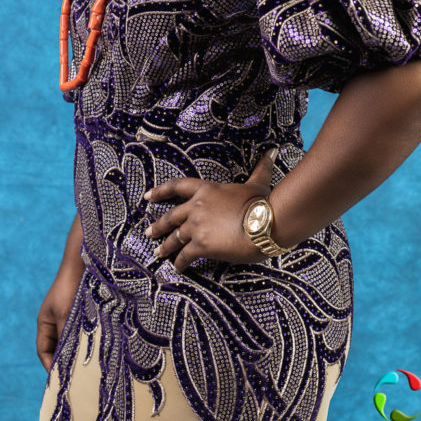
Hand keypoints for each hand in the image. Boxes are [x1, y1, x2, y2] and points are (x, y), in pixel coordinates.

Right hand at [36, 268, 80, 371]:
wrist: (81, 265)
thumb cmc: (68, 289)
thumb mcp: (65, 315)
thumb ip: (64, 336)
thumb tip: (67, 358)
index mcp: (44, 323)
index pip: (43, 350)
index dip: (49, 364)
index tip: (59, 378)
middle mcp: (54, 322)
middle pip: (55, 347)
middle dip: (62, 360)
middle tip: (74, 376)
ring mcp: (66, 317)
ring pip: (69, 340)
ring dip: (74, 350)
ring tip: (84, 365)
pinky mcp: (80, 313)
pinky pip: (79, 332)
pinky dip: (83, 340)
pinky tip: (92, 348)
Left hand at [144, 147, 279, 272]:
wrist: (263, 224)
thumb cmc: (261, 203)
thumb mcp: (258, 183)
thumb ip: (261, 167)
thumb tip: (272, 151)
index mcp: (207, 190)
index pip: (178, 186)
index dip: (161, 191)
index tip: (148, 196)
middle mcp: (197, 207)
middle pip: (172, 216)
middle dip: (159, 225)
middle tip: (149, 232)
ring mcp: (197, 227)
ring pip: (175, 238)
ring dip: (165, 246)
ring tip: (158, 253)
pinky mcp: (201, 246)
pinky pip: (185, 256)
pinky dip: (180, 263)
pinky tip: (178, 268)